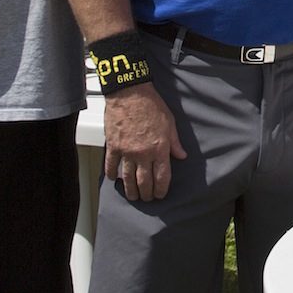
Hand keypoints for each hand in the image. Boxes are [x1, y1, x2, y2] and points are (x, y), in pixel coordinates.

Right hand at [104, 84, 186, 201]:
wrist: (130, 93)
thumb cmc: (151, 105)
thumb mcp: (170, 123)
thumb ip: (174, 143)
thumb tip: (181, 156)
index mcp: (159, 149)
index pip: (162, 177)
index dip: (161, 190)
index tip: (160, 195)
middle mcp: (143, 153)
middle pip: (144, 182)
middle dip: (147, 194)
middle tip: (147, 198)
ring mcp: (126, 151)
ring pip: (127, 179)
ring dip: (130, 191)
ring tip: (133, 196)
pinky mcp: (113, 146)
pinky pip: (111, 165)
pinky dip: (112, 174)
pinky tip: (114, 179)